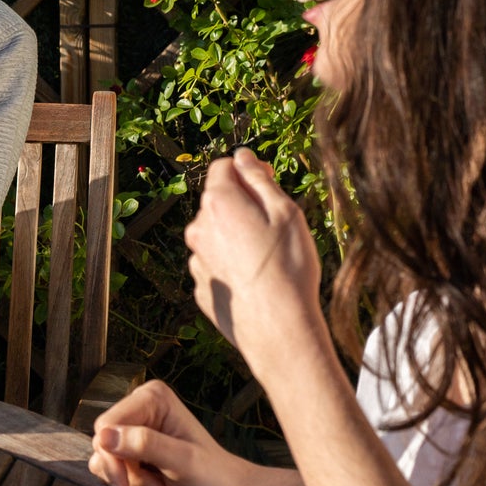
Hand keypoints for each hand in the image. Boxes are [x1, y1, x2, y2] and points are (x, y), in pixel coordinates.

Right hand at [88, 380, 286, 485]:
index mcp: (152, 398)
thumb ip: (144, 445)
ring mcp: (138, 426)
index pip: (106, 425)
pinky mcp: (137, 446)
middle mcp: (141, 406)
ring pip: (105, 456)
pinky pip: (114, 466)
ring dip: (130, 481)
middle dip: (124, 472)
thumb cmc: (215, 479)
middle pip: (103, 441)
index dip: (111, 458)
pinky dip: (132, 483)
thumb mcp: (182, 462)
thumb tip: (104, 435)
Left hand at [182, 148, 324, 384]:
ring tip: (269, 259)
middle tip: (276, 225)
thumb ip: (259, 179)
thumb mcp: (285, 212)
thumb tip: (242, 156)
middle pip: (218, 201)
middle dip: (243, 204)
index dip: (247, 170)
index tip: (269, 182)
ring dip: (236, 236)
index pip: (223, 167)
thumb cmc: (288, 268)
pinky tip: (257, 281)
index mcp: (218, 203)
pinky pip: (217, 266)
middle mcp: (198, 229)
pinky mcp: (203, 288)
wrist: (279, 330)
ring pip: (216, 235)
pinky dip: (233, 266)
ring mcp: (197, 261)